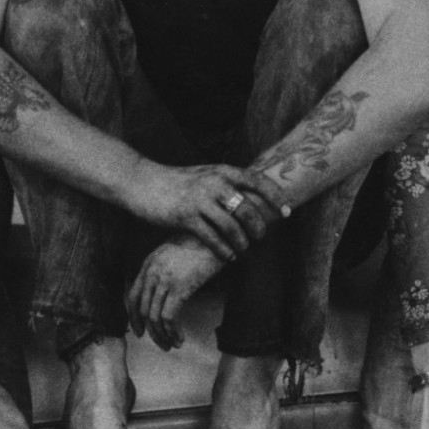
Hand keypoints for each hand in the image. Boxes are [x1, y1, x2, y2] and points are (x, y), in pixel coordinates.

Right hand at [122, 162, 288, 261]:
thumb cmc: (176, 181)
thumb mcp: (204, 174)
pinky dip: (224, 251)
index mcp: (222, 171)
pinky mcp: (185, 217)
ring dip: (242, 243)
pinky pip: (213, 239)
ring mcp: (200, 200)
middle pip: (248, 210)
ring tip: (243, 250)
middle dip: (259, 228)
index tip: (286, 212)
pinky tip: (228, 257)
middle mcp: (214, 183)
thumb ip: (225, 183)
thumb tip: (251, 196)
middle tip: (260, 238)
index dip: (275, 197)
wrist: (142, 182)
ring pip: (233, 228)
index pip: (258, 182)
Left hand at [126, 235, 225, 348]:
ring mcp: (165, 279)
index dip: (134, 316)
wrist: (219, 233)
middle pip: (142, 309)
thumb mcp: (176, 251)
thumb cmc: (202, 242)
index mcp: (149, 262)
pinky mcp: (180, 287)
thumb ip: (165, 267)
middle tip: (160, 344)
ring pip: (154, 317)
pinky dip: (173, 332)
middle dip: (149, 331)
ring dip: (162, 336)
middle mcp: (152, 271)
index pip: (133, 295)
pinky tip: (180, 338)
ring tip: (171, 345)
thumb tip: (164, 291)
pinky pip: (169, 317)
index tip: (140, 330)